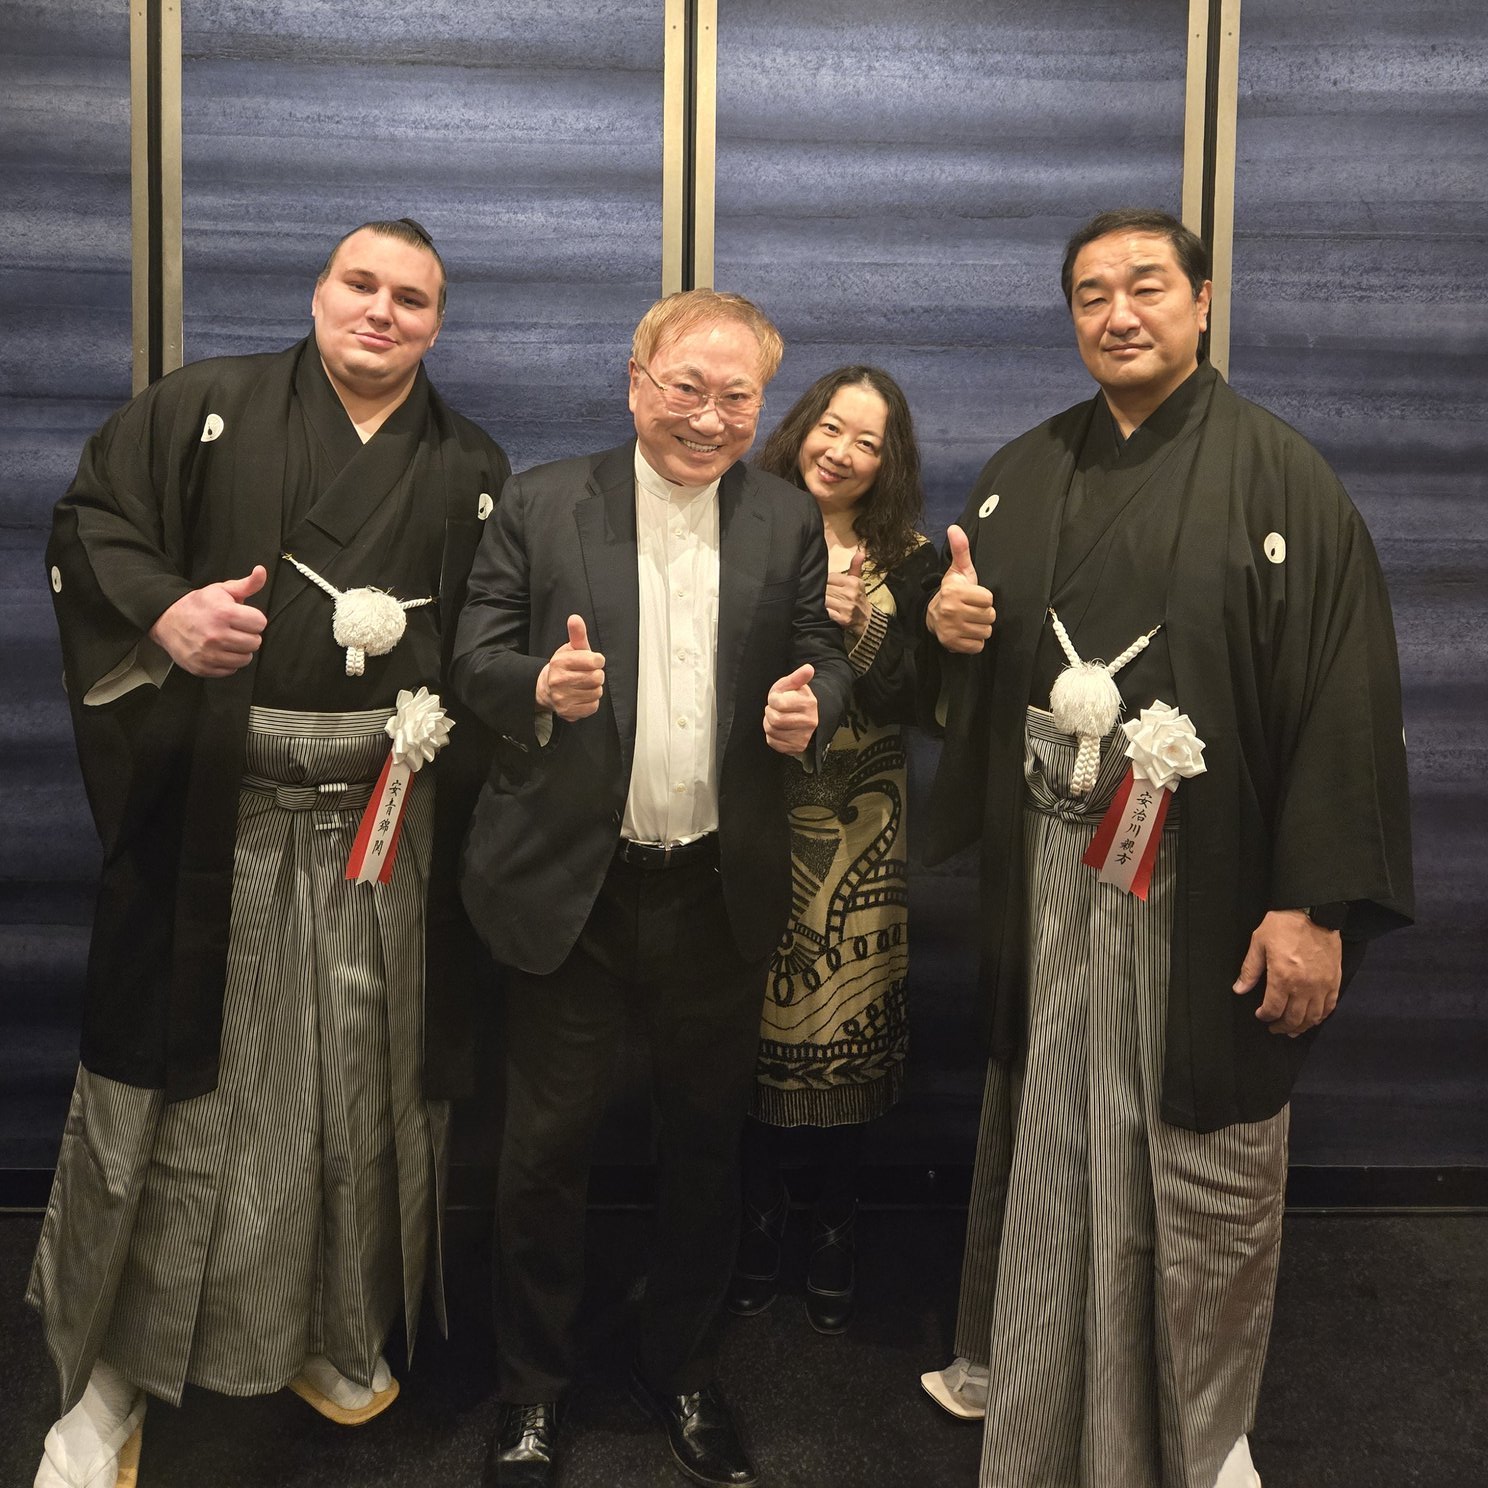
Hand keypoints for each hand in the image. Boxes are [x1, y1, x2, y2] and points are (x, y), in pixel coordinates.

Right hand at [148, 565, 267, 676]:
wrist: (166, 620)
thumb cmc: (199, 605)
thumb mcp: (222, 590)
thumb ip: (247, 584)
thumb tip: (262, 570)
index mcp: (224, 613)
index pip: (260, 623)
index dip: (253, 619)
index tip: (243, 617)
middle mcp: (216, 635)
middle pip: (255, 642)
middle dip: (248, 635)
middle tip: (235, 629)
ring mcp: (208, 654)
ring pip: (246, 659)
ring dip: (240, 650)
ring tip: (228, 640)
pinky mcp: (203, 667)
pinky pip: (231, 670)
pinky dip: (228, 662)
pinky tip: (219, 650)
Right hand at [536, 614, 604, 720]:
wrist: (547, 688)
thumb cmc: (565, 666)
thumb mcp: (572, 648)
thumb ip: (577, 633)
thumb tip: (575, 618)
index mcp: (560, 661)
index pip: (595, 661)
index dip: (597, 660)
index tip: (592, 661)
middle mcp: (558, 680)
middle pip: (597, 678)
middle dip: (596, 675)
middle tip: (587, 674)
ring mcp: (562, 698)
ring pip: (596, 693)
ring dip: (594, 689)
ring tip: (583, 685)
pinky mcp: (567, 712)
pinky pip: (593, 706)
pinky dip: (591, 702)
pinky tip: (582, 696)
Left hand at [764, 663, 817, 755]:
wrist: (805, 718)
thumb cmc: (795, 699)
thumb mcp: (793, 686)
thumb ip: (797, 677)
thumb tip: (809, 668)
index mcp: (809, 704)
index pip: (779, 703)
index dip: (773, 699)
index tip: (777, 698)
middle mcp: (809, 722)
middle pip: (775, 719)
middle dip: (770, 712)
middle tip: (776, 709)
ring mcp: (804, 737)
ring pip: (772, 731)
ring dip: (769, 723)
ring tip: (777, 717)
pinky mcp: (796, 748)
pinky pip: (773, 742)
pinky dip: (771, 735)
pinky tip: (779, 729)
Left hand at [824, 549, 871, 638]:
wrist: (867, 619)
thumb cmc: (859, 598)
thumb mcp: (858, 581)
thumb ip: (856, 566)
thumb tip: (861, 551)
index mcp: (853, 582)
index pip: (829, 577)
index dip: (825, 581)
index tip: (825, 584)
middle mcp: (850, 594)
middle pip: (825, 589)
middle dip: (821, 591)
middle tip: (819, 593)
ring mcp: (846, 607)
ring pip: (824, 600)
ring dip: (820, 601)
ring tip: (819, 601)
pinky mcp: (842, 619)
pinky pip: (826, 612)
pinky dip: (822, 611)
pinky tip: (822, 610)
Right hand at [926, 524, 994, 653]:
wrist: (932, 616)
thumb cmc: (953, 592)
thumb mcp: (958, 570)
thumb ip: (961, 549)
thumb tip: (954, 527)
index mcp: (954, 591)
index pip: (989, 598)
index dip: (984, 598)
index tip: (973, 597)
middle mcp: (951, 610)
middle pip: (990, 616)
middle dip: (984, 614)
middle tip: (972, 611)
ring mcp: (950, 628)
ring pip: (986, 632)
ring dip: (980, 628)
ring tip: (969, 621)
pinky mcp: (951, 643)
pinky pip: (978, 646)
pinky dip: (975, 642)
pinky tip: (966, 633)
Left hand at [1232, 909, 1343, 1036]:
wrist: (1314, 911)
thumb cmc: (1284, 925)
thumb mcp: (1259, 943)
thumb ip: (1250, 970)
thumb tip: (1239, 989)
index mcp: (1283, 978)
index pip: (1273, 1009)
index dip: (1265, 1016)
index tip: (1261, 1016)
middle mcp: (1304, 986)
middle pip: (1294, 1018)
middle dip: (1282, 1026)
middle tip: (1275, 1028)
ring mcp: (1322, 985)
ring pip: (1313, 1016)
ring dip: (1302, 1026)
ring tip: (1293, 1029)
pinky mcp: (1334, 980)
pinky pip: (1330, 1006)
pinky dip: (1321, 1016)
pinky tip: (1313, 1018)